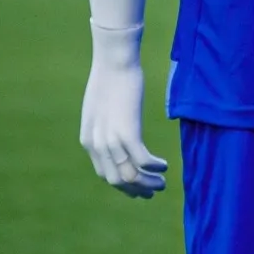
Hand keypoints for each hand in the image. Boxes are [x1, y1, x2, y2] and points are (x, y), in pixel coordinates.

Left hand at [79, 22, 168, 198]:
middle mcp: (97, 145)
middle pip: (117, 181)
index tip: (140, 187)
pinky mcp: (128, 131)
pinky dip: (154, 167)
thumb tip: (116, 130)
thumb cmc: (110, 78)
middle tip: (154, 191)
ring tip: (163, 183)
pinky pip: (142, 160)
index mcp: (88, 140)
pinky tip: (165, 165)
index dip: (124, 186)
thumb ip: (105, 124)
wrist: (113, 62)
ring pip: (130, 176)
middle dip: (137, 190)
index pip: (105, 174)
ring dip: (148, 183)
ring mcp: (111, 140)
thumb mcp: (101, 107)